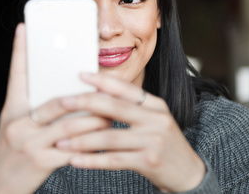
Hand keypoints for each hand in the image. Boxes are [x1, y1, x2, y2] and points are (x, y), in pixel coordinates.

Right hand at [0, 24, 110, 193]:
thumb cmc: (13, 152)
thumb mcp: (15, 126)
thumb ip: (35, 109)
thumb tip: (68, 94)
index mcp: (12, 111)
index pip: (16, 76)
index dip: (20, 51)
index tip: (25, 28)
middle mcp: (19, 124)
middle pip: (57, 102)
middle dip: (85, 97)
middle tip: (106, 90)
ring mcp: (29, 143)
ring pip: (71, 125)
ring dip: (95, 119)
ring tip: (111, 114)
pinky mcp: (41, 163)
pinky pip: (74, 150)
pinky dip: (91, 145)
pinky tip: (103, 141)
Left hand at [55, 73, 205, 192]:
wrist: (187, 172)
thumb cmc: (163, 143)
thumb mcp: (154, 119)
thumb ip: (132, 108)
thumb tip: (99, 93)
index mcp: (156, 105)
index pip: (126, 88)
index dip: (102, 80)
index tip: (80, 75)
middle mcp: (156, 119)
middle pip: (114, 107)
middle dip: (85, 103)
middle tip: (62, 103)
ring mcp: (153, 140)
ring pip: (109, 137)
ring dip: (81, 140)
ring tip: (60, 141)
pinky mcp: (149, 161)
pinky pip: (113, 160)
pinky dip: (91, 161)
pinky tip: (75, 160)